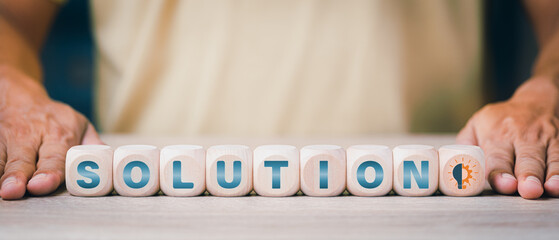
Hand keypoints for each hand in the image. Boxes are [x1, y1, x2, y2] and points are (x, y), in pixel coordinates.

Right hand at [0, 66, 102, 199]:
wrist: (21, 99)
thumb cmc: (56, 120)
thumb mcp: (80, 126)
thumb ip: (94, 147)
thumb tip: (110, 164)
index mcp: (59, 134)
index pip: (55, 157)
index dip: (49, 172)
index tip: (43, 184)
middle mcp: (31, 136)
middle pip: (24, 159)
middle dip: (20, 175)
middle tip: (17, 189)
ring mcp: (8, 139)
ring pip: (3, 160)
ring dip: (4, 175)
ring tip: (6, 190)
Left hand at [457, 76, 558, 198]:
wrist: (534, 101)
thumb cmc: (499, 121)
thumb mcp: (476, 125)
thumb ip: (465, 146)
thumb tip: (454, 168)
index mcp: (497, 134)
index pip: (497, 157)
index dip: (500, 172)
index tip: (504, 184)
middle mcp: (522, 136)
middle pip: (526, 159)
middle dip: (526, 175)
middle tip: (527, 190)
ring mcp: (545, 139)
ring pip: (549, 159)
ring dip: (549, 176)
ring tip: (547, 189)